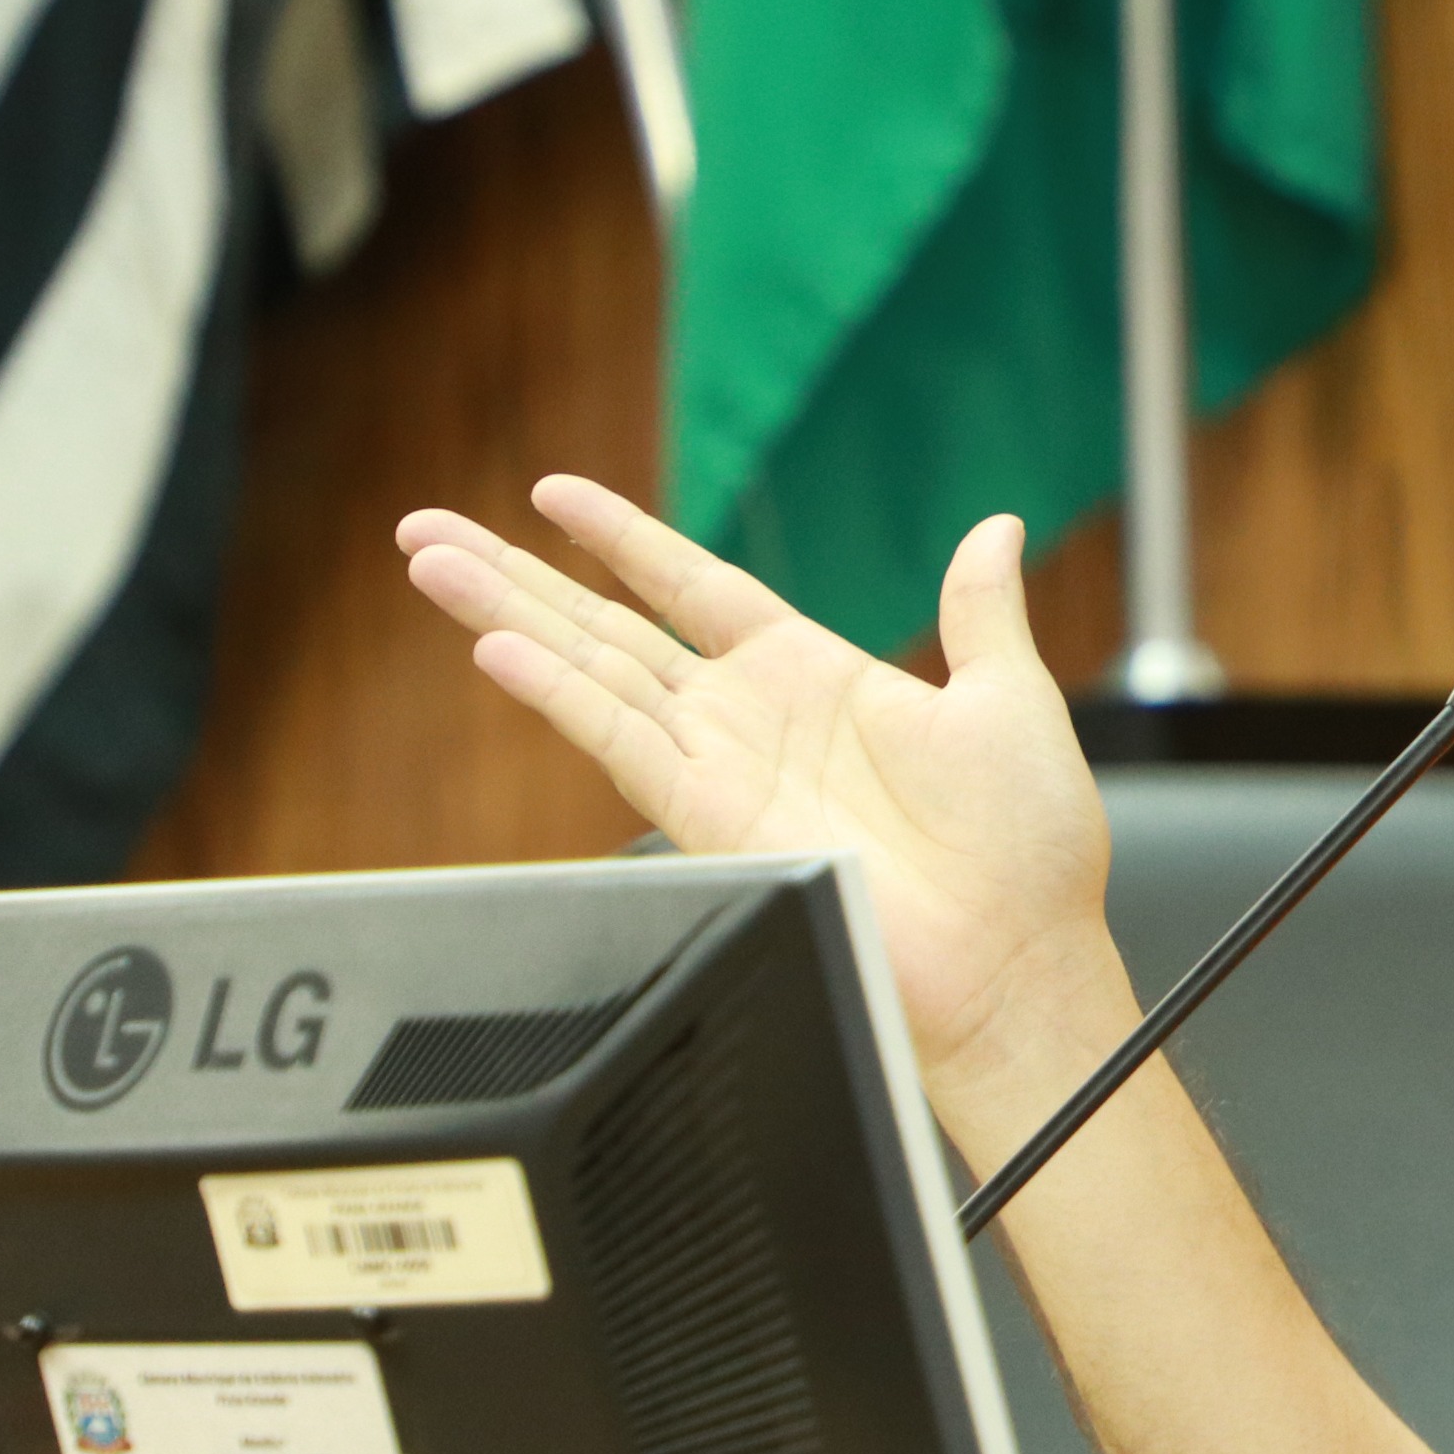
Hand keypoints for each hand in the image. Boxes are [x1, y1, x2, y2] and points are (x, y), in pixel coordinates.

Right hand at [396, 477, 1128, 1077]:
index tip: (554, 496)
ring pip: (589, 671)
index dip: (624, 541)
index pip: (692, 587)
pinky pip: (617, 739)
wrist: (1016, 957)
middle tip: (427, 530)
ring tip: (427, 561)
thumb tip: (993, 529)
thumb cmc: (1026, 852)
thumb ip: (981, 612)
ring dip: (505, 614)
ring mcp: (722, 766)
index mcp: (816, 677)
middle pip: (609, 626)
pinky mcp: (710, 816)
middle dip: (518, 576)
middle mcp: (752, 720)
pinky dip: (556, 693)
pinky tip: (497, 646)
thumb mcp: (1009, 698)